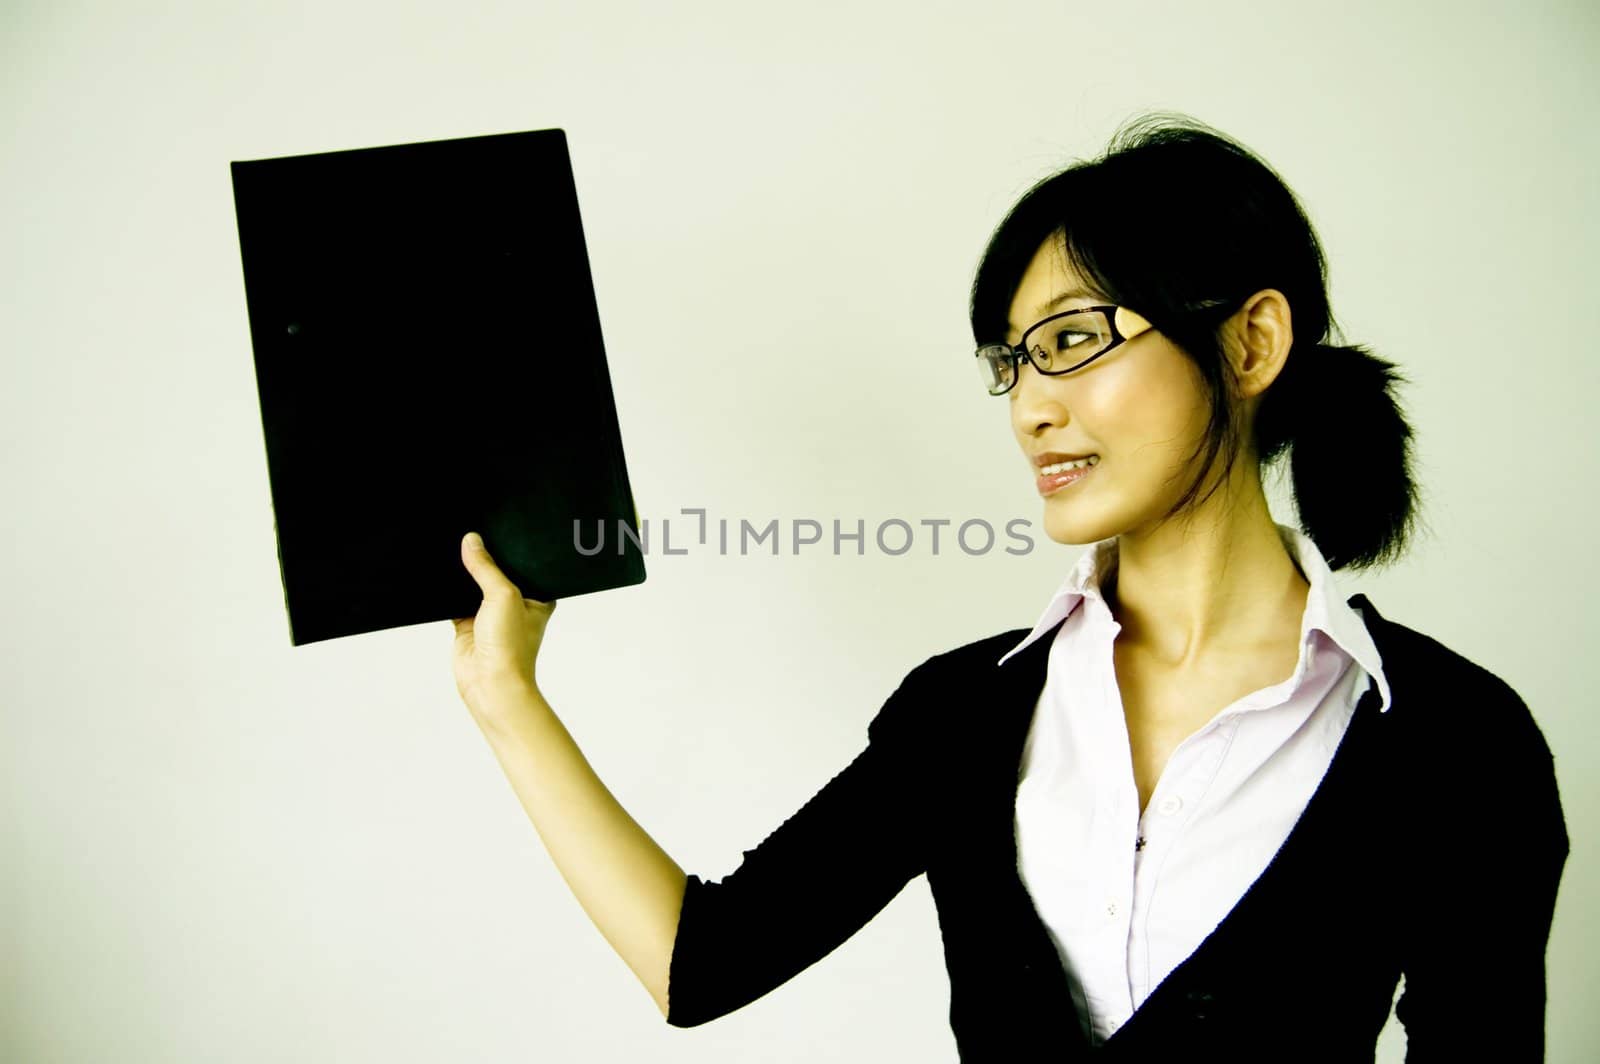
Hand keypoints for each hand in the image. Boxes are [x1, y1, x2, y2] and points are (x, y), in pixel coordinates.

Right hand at [451, 531, 556, 718]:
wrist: (490, 683)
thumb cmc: (511, 647)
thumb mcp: (503, 595)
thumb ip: (486, 567)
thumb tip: (472, 541)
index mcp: (536, 597)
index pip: (524, 565)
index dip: (511, 549)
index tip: (496, 529)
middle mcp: (514, 605)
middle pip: (495, 574)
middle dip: (484, 561)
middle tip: (470, 536)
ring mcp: (489, 616)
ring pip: (473, 587)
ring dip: (464, 576)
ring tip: (453, 550)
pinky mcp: (467, 625)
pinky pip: (454, 602)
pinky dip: (447, 592)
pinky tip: (439, 576)